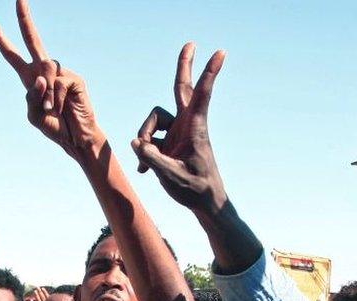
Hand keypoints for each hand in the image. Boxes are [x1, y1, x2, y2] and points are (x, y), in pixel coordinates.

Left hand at [0, 0, 102, 158]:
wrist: (76, 139)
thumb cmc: (55, 128)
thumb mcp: (34, 116)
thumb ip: (31, 98)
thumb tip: (40, 77)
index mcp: (30, 79)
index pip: (13, 56)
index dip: (2, 41)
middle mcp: (44, 71)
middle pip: (33, 40)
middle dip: (24, 20)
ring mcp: (61, 73)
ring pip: (46, 69)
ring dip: (46, 93)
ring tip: (50, 110)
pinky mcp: (74, 79)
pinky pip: (59, 82)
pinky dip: (56, 98)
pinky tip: (61, 108)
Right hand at [131, 43, 227, 213]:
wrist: (204, 202)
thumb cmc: (195, 190)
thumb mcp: (172, 177)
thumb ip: (153, 159)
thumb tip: (135, 143)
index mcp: (195, 128)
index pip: (201, 94)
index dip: (209, 73)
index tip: (220, 53)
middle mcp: (186, 124)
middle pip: (181, 88)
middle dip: (184, 66)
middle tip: (191, 43)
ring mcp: (177, 132)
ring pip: (153, 120)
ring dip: (144, 135)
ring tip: (144, 160)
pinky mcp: (169, 141)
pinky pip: (148, 138)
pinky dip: (144, 152)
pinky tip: (144, 170)